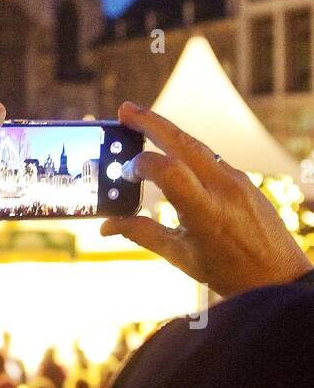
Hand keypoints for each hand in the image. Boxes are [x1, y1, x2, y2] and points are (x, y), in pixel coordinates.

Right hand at [99, 102, 312, 298]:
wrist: (279, 278)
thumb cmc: (230, 273)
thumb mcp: (182, 257)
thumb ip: (143, 234)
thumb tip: (107, 226)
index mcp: (206, 213)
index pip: (167, 171)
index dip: (140, 165)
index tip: (125, 173)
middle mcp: (224, 190)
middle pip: (183, 142)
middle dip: (151, 122)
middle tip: (125, 110)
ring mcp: (238, 181)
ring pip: (197, 145)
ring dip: (168, 131)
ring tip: (141, 120)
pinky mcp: (244, 180)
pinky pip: (210, 157)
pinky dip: (186, 149)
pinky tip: (171, 150)